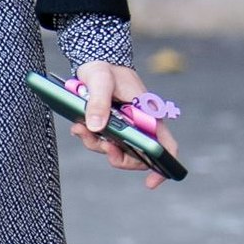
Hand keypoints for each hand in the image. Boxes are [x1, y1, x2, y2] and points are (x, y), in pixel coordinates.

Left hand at [70, 59, 178, 185]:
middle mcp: (140, 124)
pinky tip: (78, 128)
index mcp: (148, 115)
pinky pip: (101, 140)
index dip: (164, 166)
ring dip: (96, 145)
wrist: (94, 60)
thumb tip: (95, 128)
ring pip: (115, 150)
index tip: (151, 183)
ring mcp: (125, 126)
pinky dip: (89, 138)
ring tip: (80, 129)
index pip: (166, 145)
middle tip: (104, 147)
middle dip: (118, 158)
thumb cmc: (105, 68)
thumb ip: (99, 103)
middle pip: (137, 156)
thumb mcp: (101, 81)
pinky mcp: (110, 125)